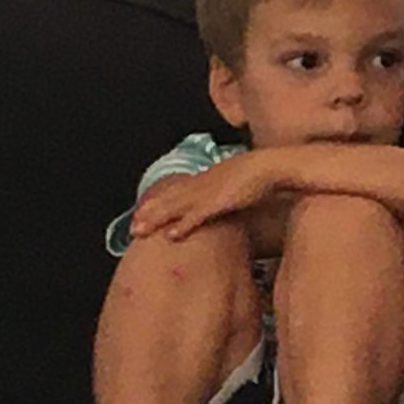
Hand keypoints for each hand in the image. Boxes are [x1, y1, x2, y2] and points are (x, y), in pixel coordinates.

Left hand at [130, 152, 279, 240]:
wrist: (271, 166)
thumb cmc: (259, 175)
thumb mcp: (237, 182)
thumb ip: (225, 190)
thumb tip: (223, 199)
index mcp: (205, 179)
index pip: (175, 192)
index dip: (158, 202)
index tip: (143, 212)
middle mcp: (201, 185)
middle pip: (169, 200)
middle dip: (149, 213)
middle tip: (131, 227)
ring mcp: (208, 194)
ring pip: (175, 208)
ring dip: (156, 220)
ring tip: (139, 231)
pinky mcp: (219, 203)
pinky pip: (197, 216)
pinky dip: (183, 225)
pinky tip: (171, 236)